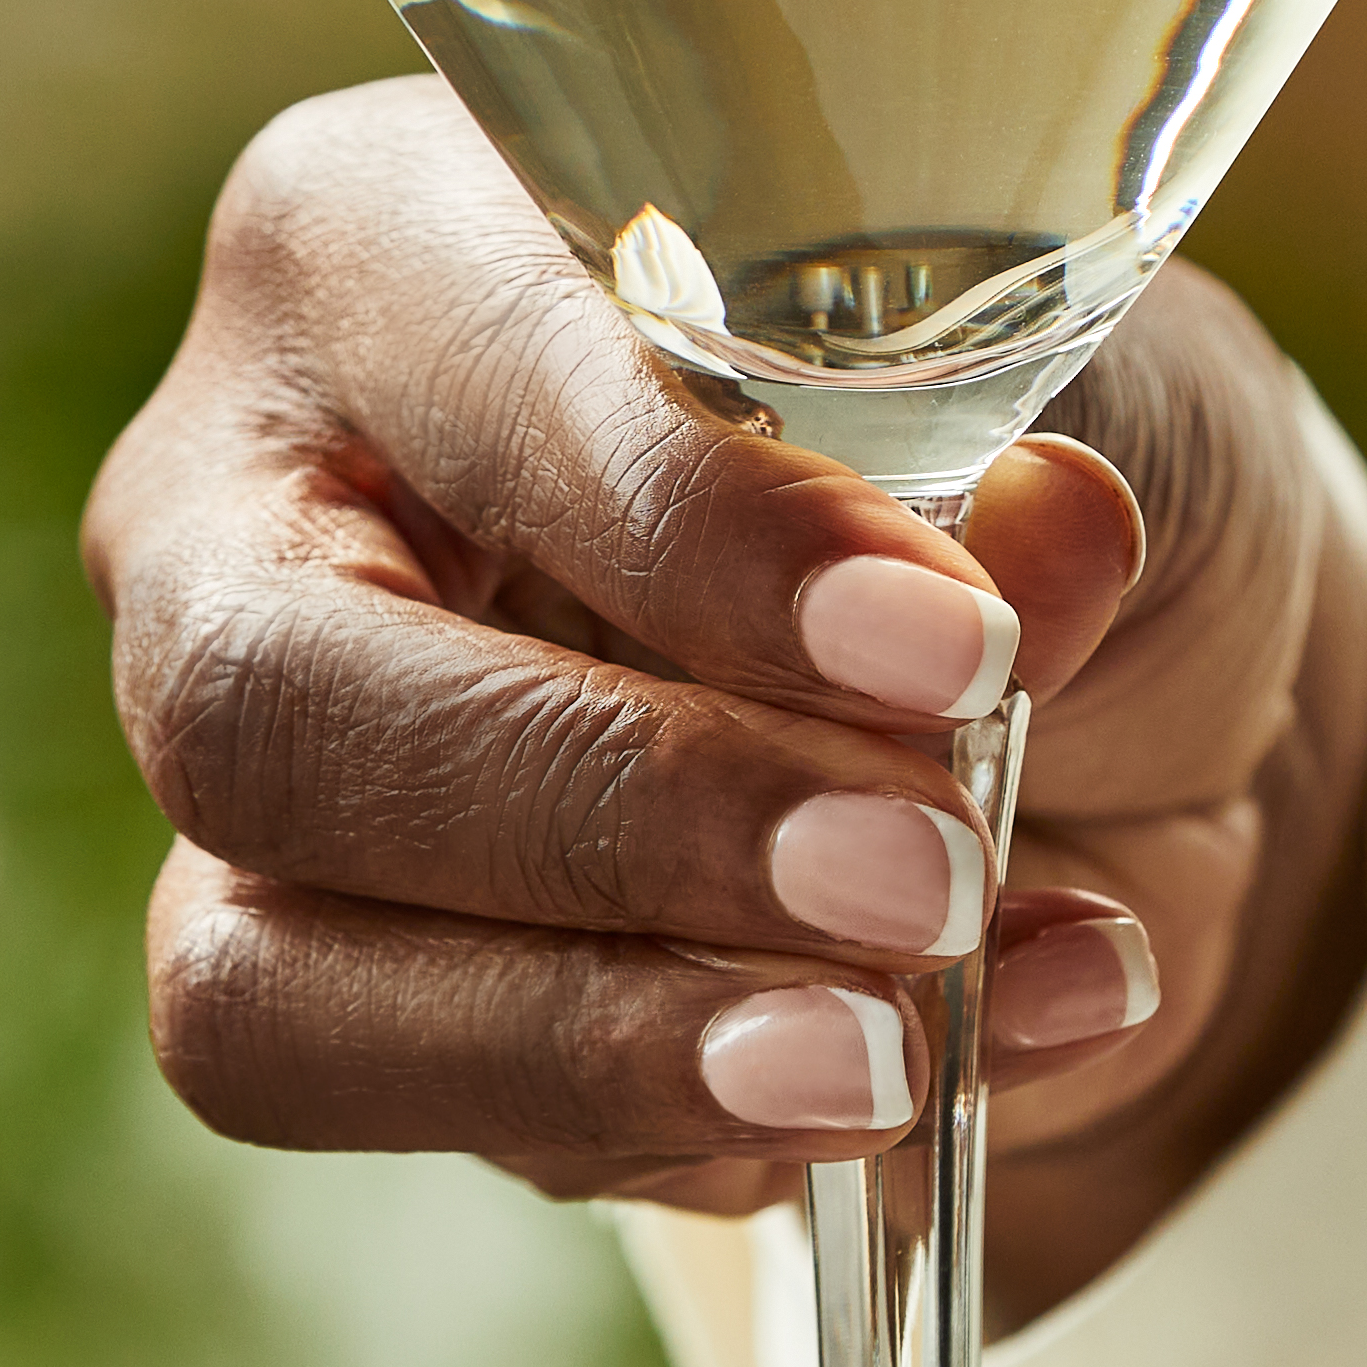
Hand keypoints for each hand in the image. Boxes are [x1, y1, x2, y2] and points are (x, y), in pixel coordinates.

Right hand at [82, 77, 1366, 1330]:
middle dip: (619, 818)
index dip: (690, 526)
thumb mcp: (1106, 399)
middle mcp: (255, 503)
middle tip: (915, 880)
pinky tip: (939, 1074)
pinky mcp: (360, 1013)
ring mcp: (277, 787)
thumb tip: (1040, 542)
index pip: (474, 378)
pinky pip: (465, 1129)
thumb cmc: (1038, 457)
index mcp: (395, 236)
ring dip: (608, 1044)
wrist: (1111, 706)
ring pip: (269, 986)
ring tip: (892, 1060)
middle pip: (276, 712)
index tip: (943, 645)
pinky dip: (718, 1130)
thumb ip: (1045, 459)